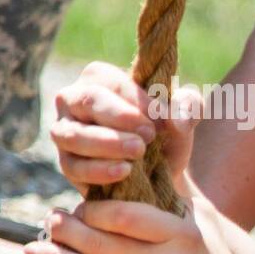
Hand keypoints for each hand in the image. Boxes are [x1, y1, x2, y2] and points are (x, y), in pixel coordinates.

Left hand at [23, 194, 254, 253]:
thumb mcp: (206, 230)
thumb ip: (173, 203)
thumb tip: (133, 172)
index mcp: (185, 236)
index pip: (123, 215)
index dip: (92, 210)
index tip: (79, 209)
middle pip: (100, 243)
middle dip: (65, 230)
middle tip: (49, 221)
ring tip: (33, 249)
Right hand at [50, 60, 200, 196]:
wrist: (163, 174)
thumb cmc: (167, 134)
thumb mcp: (186, 116)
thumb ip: (189, 106)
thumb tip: (175, 118)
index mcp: (100, 79)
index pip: (109, 80)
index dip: (135, 99)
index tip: (160, 117)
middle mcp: (74, 101)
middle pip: (86, 101)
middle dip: (118, 118)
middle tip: (149, 135)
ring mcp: (65, 132)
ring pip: (73, 134)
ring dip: (106, 143)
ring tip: (139, 152)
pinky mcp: (68, 164)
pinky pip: (73, 166)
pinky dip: (98, 170)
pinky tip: (123, 173)